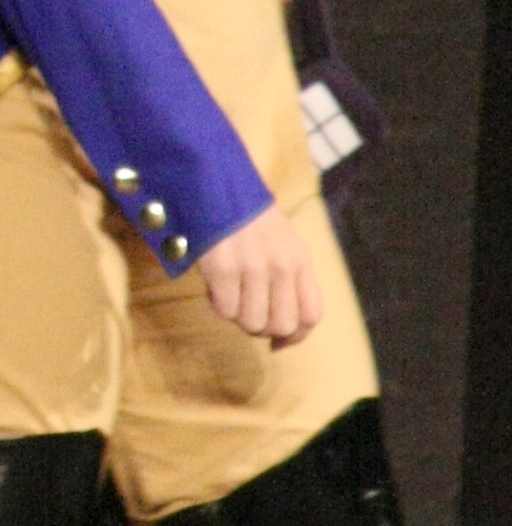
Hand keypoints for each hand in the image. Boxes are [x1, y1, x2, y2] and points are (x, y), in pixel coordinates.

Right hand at [200, 207, 321, 345]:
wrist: (214, 182)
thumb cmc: (247, 218)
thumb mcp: (282, 242)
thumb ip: (289, 280)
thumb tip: (281, 336)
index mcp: (300, 259)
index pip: (311, 315)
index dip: (296, 337)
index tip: (277, 342)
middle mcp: (281, 265)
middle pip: (282, 325)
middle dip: (262, 327)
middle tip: (246, 310)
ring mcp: (252, 267)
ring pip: (251, 323)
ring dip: (237, 316)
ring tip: (229, 294)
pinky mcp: (222, 268)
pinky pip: (224, 311)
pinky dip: (217, 304)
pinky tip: (214, 286)